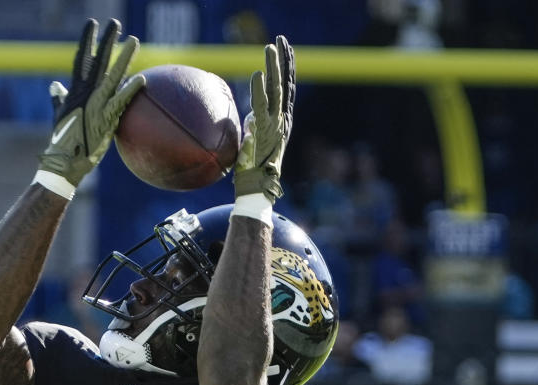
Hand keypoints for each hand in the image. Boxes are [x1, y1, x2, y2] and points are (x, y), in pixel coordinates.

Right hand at [37, 18, 143, 189]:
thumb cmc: (63, 142)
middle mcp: (85, 94)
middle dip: (107, 41)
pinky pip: (120, 102)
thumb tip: (55, 85)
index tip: (92, 24)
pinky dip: (130, 90)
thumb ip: (59, 98)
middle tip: (115, 23)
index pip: (82, 59)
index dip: (88, 41)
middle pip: (98, 61)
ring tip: (134, 41)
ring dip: (124, 58)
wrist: (64, 163)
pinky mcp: (104, 120)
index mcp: (75, 90)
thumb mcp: (60, 115)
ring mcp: (95, 106)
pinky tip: (141, 78)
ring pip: (112, 76)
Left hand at [234, 34, 295, 202]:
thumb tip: (251, 116)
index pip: (285, 91)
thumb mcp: (254, 145)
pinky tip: (258, 72)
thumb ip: (255, 128)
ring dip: (274, 67)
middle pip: (285, 84)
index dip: (286, 70)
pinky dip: (260, 89)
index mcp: (282, 123)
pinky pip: (262, 105)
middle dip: (284, 60)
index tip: (285, 52)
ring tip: (270, 47)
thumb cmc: (252, 174)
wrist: (256, 193)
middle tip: (280, 39)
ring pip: (277, 90)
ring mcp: (275, 126)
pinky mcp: (265, 132)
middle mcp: (282, 121)